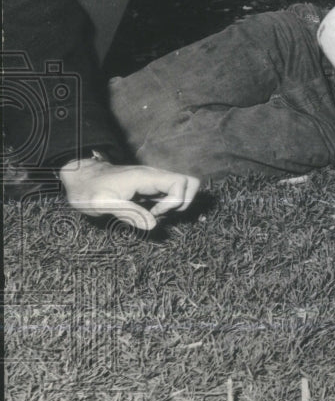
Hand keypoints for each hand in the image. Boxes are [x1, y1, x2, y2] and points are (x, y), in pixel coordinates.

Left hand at [59, 158, 199, 230]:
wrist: (78, 177)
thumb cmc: (87, 190)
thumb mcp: (102, 204)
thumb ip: (129, 213)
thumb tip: (154, 225)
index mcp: (146, 177)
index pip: (181, 183)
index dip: (174, 203)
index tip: (154, 213)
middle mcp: (154, 176)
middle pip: (190, 182)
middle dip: (182, 203)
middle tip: (160, 214)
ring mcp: (153, 180)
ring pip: (183, 187)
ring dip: (175, 205)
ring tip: (153, 215)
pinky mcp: (150, 186)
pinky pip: (170, 192)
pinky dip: (167, 205)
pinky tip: (148, 213)